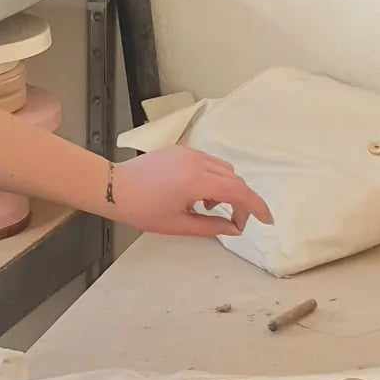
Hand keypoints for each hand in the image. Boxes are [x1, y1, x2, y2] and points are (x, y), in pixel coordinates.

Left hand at [109, 146, 273, 236]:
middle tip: (233, 222)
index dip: (256, 206)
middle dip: (240, 201)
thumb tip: (235, 229)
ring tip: (207, 206)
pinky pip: (207, 162)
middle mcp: (197, 161)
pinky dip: (211, 178)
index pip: (239, 191)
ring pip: (222, 168)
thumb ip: (211, 227)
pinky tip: (195, 194)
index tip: (266, 220)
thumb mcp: (178, 225)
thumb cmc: (142, 210)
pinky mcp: (179, 150)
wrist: (113, 188)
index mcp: (197, 181)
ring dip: (225, 188)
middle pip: (234, 179)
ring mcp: (188, 153)